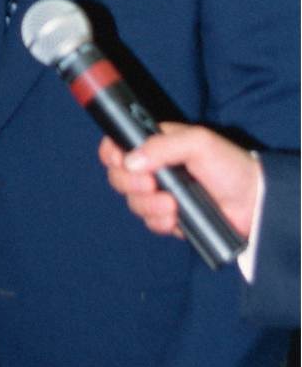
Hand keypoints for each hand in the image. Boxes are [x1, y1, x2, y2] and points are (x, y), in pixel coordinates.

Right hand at [98, 123, 261, 239]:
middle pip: (118, 177)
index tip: (120, 162)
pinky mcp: (169, 218)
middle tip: (151, 184)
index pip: (117, 146)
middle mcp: (153, 170)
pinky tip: (175, 219)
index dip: (112, 154)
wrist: (254, 202)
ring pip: (132, 203)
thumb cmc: (229, 165)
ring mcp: (159, 195)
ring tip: (172, 205)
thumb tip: (129, 162)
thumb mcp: (198, 143)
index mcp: (156, 146)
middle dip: (130, 184)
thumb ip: (161, 146)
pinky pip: (149, 223)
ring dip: (148, 205)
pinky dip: (159, 222)